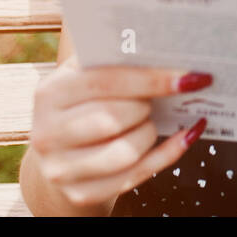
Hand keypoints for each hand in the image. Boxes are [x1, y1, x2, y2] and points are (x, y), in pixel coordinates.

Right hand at [28, 54, 212, 208]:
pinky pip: (135, 176)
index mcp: (50, 93)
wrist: (63, 153)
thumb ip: (113, 57)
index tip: (189, 76)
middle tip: (157, 100)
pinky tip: (185, 137)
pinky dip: (166, 155)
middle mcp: (47, 133)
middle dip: (146, 107)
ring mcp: (61, 168)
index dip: (150, 78)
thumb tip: (161, 42)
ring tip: (153, 121)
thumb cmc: (86, 105)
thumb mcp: (86, 77)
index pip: (104, 81)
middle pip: (112, 118)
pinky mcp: (80, 194)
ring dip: (150, 133)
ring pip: (124, 152)